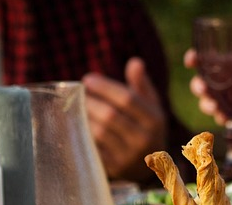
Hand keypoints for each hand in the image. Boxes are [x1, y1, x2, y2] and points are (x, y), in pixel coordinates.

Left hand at [83, 57, 166, 180]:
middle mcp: (144, 139)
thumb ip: (141, 84)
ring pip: (100, 133)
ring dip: (85, 117)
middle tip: (79, 93)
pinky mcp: (114, 169)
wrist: (150, 167)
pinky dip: (84, 134)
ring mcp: (128, 156)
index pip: (127, 99)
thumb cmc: (147, 128)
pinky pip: (94, 148)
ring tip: (76, 106)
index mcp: (155, 119)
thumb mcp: (151, 106)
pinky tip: (78, 124)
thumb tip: (134, 62)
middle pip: (111, 116)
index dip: (105, 87)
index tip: (88, 79)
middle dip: (91, 101)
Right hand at [184, 49, 231, 129]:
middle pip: (201, 83)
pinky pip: (220, 117)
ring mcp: (226, 100)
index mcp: (230, 66)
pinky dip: (221, 118)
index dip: (195, 58)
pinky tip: (225, 118)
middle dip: (198, 86)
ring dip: (207, 104)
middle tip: (203, 88)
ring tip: (215, 106)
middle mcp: (223, 83)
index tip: (191, 59)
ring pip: (206, 102)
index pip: (206, 60)